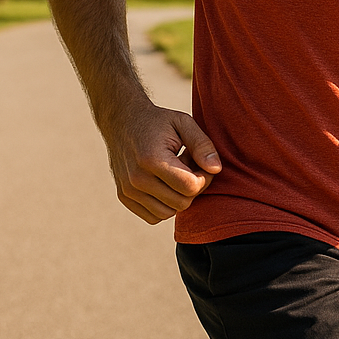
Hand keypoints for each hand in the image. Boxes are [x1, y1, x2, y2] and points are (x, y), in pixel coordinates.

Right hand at [104, 101, 221, 224]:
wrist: (122, 122)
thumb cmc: (158, 121)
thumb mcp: (184, 123)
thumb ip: (202, 145)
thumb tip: (216, 169)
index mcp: (152, 159)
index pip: (190, 187)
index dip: (205, 177)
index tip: (202, 162)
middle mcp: (137, 179)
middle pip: (182, 203)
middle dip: (193, 186)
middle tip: (190, 165)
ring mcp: (128, 191)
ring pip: (168, 213)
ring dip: (179, 196)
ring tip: (177, 172)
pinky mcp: (125, 198)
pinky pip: (154, 216)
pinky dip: (165, 204)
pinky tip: (165, 182)